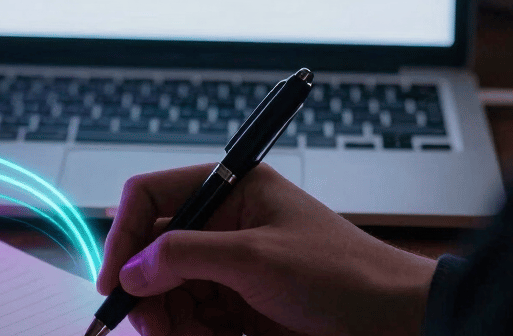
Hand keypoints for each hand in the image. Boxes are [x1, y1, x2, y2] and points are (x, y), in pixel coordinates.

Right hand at [96, 163, 437, 335]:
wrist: (397, 323)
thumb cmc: (344, 275)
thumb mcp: (257, 258)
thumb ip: (186, 256)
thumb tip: (132, 269)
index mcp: (232, 190)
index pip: (152, 197)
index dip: (126, 235)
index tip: (116, 281)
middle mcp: (226, 224)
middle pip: (156, 252)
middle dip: (147, 290)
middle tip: (150, 326)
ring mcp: (232, 267)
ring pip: (170, 292)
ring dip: (169, 320)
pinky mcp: (241, 305)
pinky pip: (194, 319)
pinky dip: (190, 334)